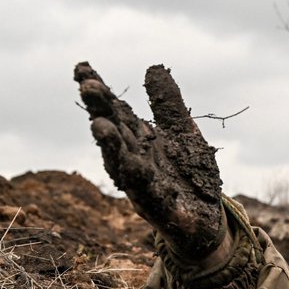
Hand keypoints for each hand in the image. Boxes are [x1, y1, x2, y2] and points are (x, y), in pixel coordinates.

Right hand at [74, 62, 227, 263]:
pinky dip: (139, 178)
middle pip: (114, 133)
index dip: (100, 92)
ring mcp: (143, 184)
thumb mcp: (183, 133)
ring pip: (122, 163)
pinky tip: (133, 164)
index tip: (82, 67)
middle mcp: (134, 159)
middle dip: (101, 111)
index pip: (115, 111)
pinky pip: (147, 192)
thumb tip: (153, 67)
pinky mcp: (160, 207)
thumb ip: (168, 104)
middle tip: (88, 86)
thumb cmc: (190, 175)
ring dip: (110, 144)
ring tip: (99, 124)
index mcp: (138, 139)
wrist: (207, 221)